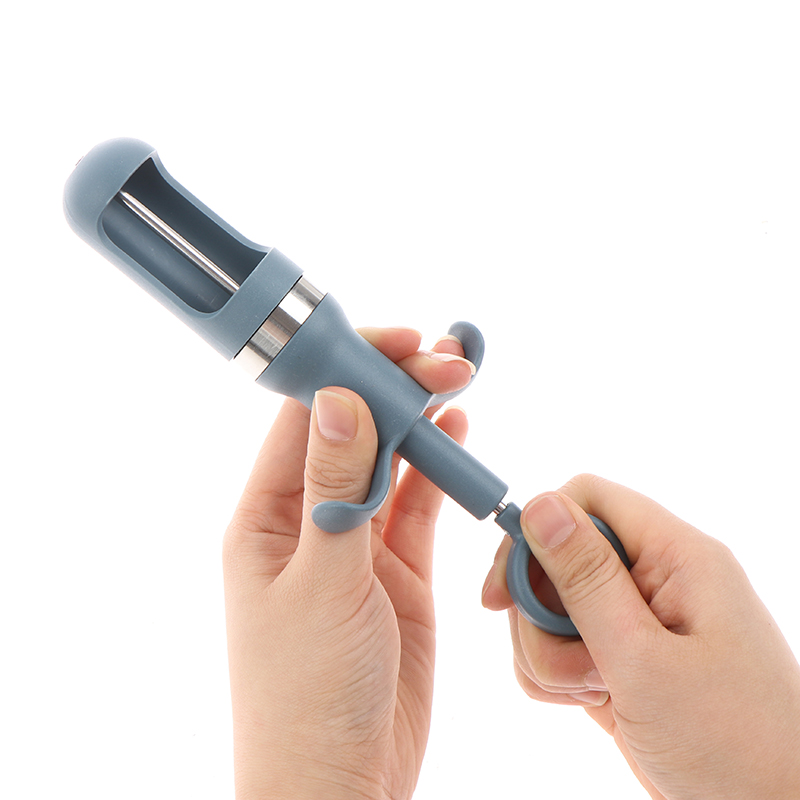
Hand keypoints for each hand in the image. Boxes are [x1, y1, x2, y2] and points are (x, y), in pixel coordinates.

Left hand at [222, 327, 472, 799]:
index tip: (398, 345)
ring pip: (390, 462)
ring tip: (457, 380)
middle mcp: (309, 519)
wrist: (341, 783)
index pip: (307, 419)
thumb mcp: (321, 582)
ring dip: (421, 421)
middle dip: (396, 390)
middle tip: (446, 360)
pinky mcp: (397, 570)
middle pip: (355, 432)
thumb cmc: (307, 693)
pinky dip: (438, 468)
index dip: (350, 372)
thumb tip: (341, 399)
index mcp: (267, 516)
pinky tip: (455, 433)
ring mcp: (357, 543)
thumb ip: (338, 490)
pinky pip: (417, 504)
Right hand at [482, 474, 799, 799]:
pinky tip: (589, 704)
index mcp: (676, 557)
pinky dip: (555, 675)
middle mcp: (656, 579)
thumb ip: (586, 579)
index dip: (536, 529)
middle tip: (561, 661)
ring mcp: (637, 622)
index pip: (588, 499)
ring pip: (553, 605)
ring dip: (547, 651)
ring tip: (589, 692)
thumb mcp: (644, 658)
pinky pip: (561, 645)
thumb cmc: (731, 744)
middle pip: (560, 556)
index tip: (503, 590)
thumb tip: (540, 505)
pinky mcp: (622, 660)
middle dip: (540, 610)